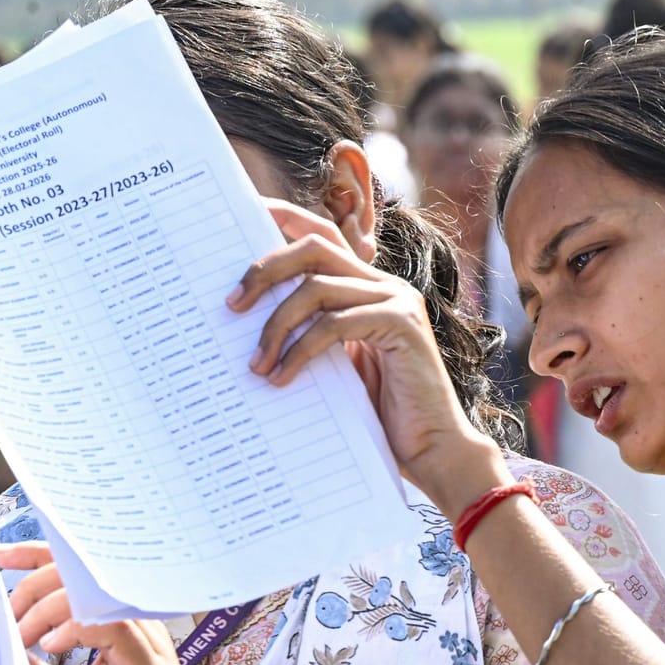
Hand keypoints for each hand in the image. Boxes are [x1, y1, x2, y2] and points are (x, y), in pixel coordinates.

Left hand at [0, 542, 227, 664]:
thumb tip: (4, 654)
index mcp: (118, 630)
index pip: (77, 575)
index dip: (34, 558)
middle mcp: (135, 627)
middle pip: (83, 572)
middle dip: (31, 584)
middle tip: (3, 616)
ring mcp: (145, 644)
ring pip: (96, 592)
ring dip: (47, 606)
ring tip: (22, 634)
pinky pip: (114, 626)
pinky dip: (77, 625)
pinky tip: (52, 645)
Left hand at [228, 201, 504, 507]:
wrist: (432, 449)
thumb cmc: (383, 415)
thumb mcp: (338, 365)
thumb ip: (313, 333)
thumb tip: (249, 319)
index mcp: (370, 288)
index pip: (323, 236)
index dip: (284, 218)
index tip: (244, 215)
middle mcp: (385, 285)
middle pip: (313, 247)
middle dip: (265, 269)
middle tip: (232, 305)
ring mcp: (397, 301)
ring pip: (317, 287)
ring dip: (276, 325)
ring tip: (255, 364)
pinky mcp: (401, 324)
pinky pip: (334, 324)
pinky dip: (300, 350)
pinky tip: (281, 378)